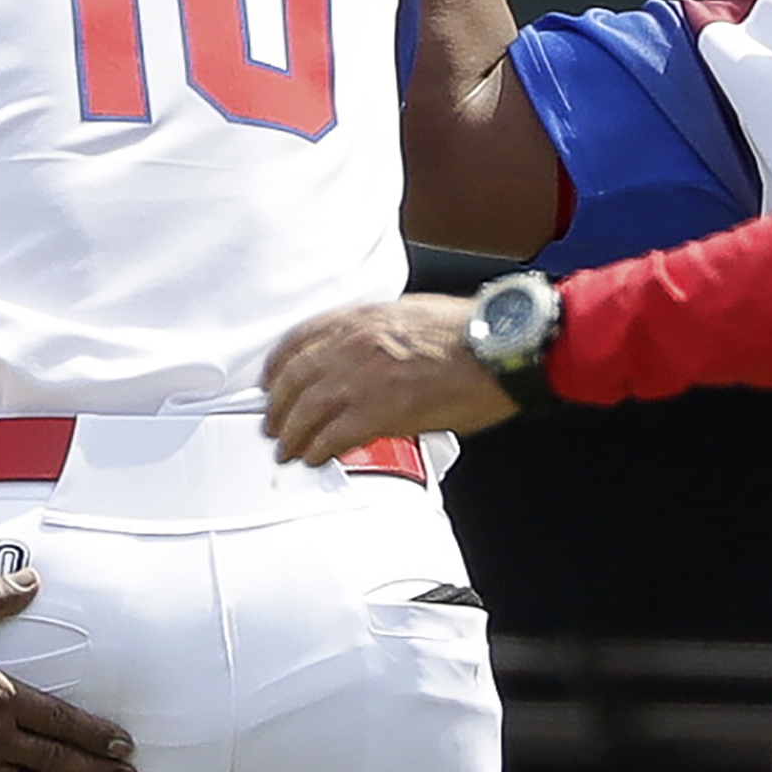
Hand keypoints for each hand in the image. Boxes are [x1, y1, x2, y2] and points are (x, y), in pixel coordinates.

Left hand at [262, 295, 506, 463]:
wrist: (501, 348)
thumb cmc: (469, 331)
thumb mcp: (410, 313)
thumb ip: (376, 330)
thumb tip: (361, 351)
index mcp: (362, 317)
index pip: (299, 339)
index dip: (277, 365)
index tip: (270, 382)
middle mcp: (354, 344)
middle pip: (293, 378)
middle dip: (277, 407)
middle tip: (273, 425)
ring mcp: (363, 378)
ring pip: (305, 410)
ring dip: (291, 434)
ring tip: (288, 449)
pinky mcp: (380, 411)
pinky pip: (333, 436)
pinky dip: (318, 450)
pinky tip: (315, 458)